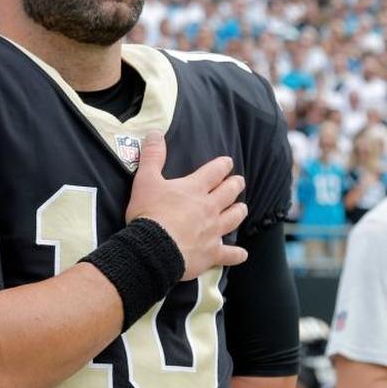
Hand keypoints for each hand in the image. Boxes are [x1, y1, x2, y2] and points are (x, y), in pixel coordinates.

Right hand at [126, 131, 248, 279]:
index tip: (228, 162)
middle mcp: (209, 207)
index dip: (222, 165)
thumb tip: (155, 133)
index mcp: (195, 189)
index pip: (215, 171)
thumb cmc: (148, 213)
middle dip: (235, 185)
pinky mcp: (211, 252)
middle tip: (238, 182)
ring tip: (242, 208)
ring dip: (239, 212)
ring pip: (234, 218)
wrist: (153, 247)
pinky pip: (230, 254)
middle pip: (229, 193)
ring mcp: (213, 230)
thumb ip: (152, 156)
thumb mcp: (145, 181)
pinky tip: (242, 254)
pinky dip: (236, 254)